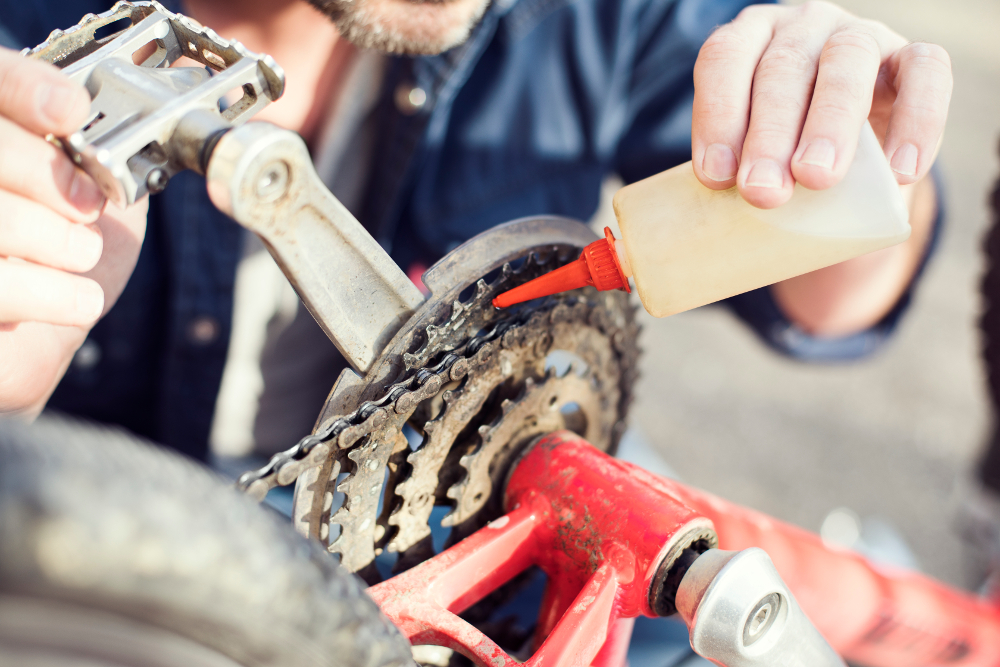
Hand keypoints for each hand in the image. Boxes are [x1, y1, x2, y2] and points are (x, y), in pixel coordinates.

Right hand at [0, 47, 147, 414]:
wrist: (33, 344)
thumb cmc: (63, 263)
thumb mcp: (101, 197)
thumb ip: (112, 151)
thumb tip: (158, 101)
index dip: (25, 87)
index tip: (72, 109)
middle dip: (44, 172)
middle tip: (87, 209)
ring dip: (48, 236)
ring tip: (82, 255)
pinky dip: (46, 292)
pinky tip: (80, 299)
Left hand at [691, 1, 951, 208]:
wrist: (852, 161)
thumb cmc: (784, 158)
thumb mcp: (755, 158)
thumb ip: (742, 174)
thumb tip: (723, 223)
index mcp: (749, 42)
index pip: (724, 61)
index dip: (717, 115)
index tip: (716, 177)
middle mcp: (801, 28)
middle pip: (782, 67)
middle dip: (769, 133)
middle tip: (762, 192)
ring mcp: (860, 34)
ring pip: (848, 60)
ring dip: (828, 122)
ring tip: (816, 178)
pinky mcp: (913, 57)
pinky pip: (926, 72)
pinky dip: (917, 120)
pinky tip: (901, 171)